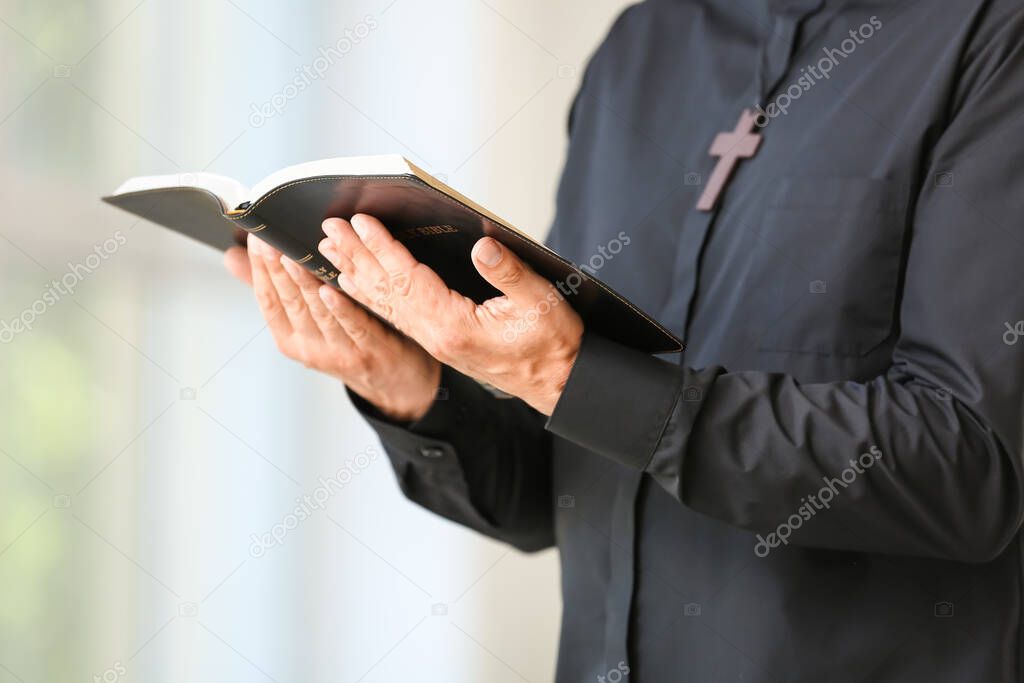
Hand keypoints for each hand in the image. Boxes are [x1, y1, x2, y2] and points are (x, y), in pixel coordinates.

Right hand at [223, 234, 440, 421]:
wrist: (393, 381)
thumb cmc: (345, 342)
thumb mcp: (307, 321)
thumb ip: (277, 289)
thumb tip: (232, 258)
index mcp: (290, 340)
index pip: (268, 301)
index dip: (260, 270)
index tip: (257, 238)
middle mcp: (310, 349)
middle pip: (289, 303)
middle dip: (277, 270)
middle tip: (270, 239)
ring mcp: (339, 351)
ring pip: (316, 313)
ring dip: (302, 284)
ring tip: (292, 257)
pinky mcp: (367, 350)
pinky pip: (351, 325)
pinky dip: (339, 308)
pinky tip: (329, 288)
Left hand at [317, 214, 583, 415]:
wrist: (558, 383)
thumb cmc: (553, 344)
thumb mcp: (541, 302)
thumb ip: (510, 273)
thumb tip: (483, 245)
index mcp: (454, 326)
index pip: (408, 280)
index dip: (383, 248)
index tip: (361, 222)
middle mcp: (436, 336)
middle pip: (386, 291)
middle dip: (357, 257)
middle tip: (329, 229)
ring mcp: (435, 342)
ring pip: (385, 305)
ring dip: (357, 274)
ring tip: (330, 251)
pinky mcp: (440, 343)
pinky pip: (395, 317)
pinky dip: (372, 297)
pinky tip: (356, 285)